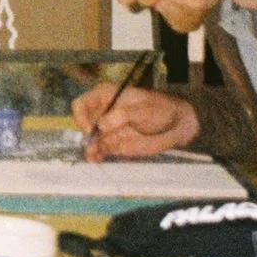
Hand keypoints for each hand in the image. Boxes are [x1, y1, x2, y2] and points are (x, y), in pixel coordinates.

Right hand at [72, 82, 200, 160]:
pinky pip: (99, 150)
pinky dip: (96, 156)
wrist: (175, 125)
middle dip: (85, 136)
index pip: (81, 105)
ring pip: (90, 140)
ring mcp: (107, 130)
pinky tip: (97, 160)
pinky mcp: (113, 144)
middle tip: (92, 146)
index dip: (82, 117)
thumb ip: (121, 115)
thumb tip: (101, 125)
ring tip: (93, 157)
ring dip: (89, 148)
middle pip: (83, 124)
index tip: (92, 129)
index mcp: (105, 96)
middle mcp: (102, 113)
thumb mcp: (142, 109)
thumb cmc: (159, 109)